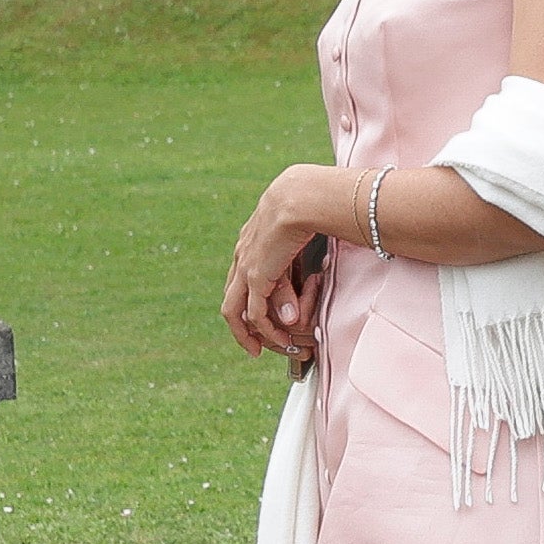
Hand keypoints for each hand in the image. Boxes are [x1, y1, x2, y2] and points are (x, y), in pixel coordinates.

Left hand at [221, 165, 344, 362]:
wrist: (303, 195)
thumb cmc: (312, 205)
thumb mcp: (301, 239)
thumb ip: (297, 267)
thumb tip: (296, 299)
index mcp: (251, 238)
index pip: (242, 277)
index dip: (249, 299)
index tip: (261, 315)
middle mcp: (242, 252)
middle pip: (232, 297)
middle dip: (241, 325)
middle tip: (253, 344)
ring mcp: (245, 265)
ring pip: (235, 310)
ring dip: (250, 333)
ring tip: (264, 348)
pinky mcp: (255, 276)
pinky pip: (255, 313)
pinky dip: (267, 330)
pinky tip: (280, 340)